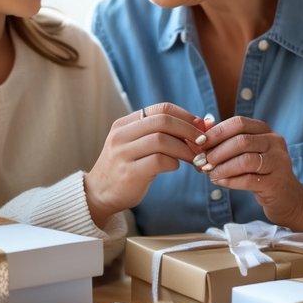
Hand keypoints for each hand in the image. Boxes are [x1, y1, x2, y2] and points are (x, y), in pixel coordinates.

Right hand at [84, 102, 204, 225]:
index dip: (186, 116)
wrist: (99, 193)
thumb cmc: (127, 167)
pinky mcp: (129, 173)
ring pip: (162, 140)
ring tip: (195, 158)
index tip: (201, 127)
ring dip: (185, 149)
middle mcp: (121, 135)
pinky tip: (175, 167)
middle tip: (203, 143)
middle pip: (163, 121)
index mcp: (124, 124)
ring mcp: (123, 154)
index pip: (161, 109)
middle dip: (189, 130)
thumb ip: (162, 134)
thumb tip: (203, 123)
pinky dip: (174, 163)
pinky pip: (159, 161)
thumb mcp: (137, 145)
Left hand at [195, 115, 302, 226]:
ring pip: (246, 160)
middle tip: (202, 161)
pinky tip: (219, 182)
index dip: (216, 132)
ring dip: (222, 167)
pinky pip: (249, 180)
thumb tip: (202, 125)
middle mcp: (275, 142)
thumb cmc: (259, 172)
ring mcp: (279, 162)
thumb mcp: (245, 152)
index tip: (199, 143)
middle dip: (217, 151)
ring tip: (209, 173)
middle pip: (242, 141)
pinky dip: (229, 180)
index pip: (239, 123)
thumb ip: (225, 139)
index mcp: (265, 130)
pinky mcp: (276, 183)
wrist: (286, 197)